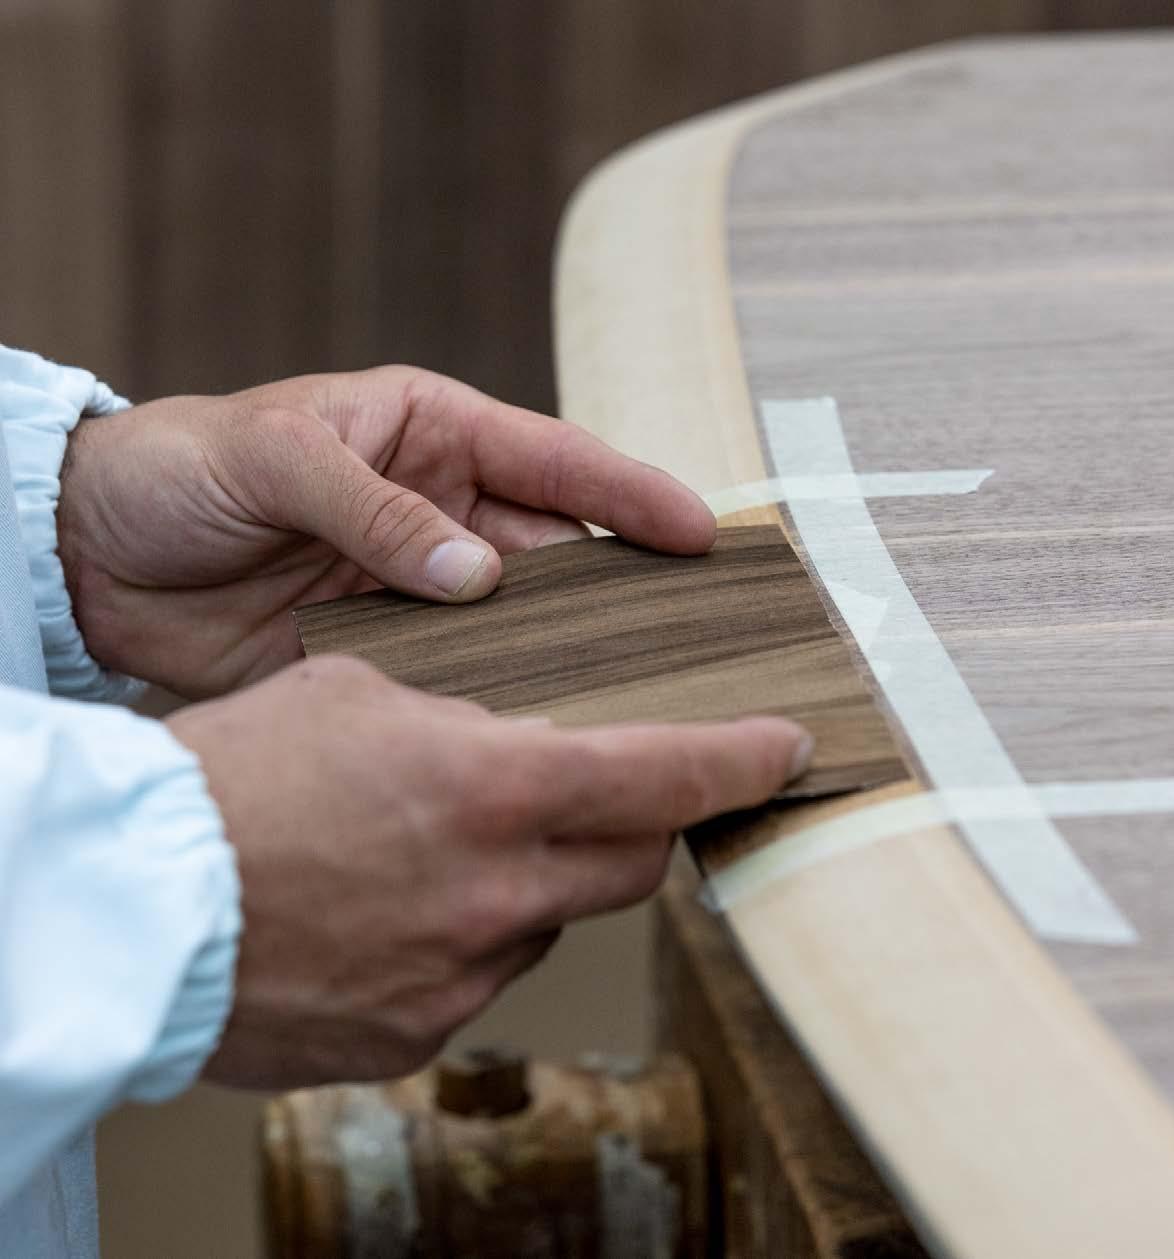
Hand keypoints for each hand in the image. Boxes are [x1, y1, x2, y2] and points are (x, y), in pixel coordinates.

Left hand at [59, 366, 715, 697]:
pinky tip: (543, 726)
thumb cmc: (178, 468)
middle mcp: (442, 513)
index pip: (556, 463)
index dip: (633, 496)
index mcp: (431, 437)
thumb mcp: (272, 457)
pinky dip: (503, 697)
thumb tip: (472, 573)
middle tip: (699, 631)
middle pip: (561, 553)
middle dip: (629, 587)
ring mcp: (420, 586)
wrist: (90, 556)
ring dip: (574, 652)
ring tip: (643, 689)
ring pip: (525, 622)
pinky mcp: (388, 649)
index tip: (700, 533)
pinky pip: (464, 673)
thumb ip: (374, 508)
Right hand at [169, 655, 811, 1088]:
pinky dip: (472, 935)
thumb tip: (512, 743)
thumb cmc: (232, 781)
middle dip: (643, 824)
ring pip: (553, 921)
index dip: (740, 759)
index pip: (663, 774)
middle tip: (614, 794)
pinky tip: (403, 909)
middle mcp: (497, 892)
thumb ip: (461, 721)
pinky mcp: (418, 1034)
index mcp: (492, 789)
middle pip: (634, 861)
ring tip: (449, 848)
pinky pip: (482, 976)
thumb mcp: (359, 697)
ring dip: (534, 880)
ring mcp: (462, 975)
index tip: (786, 748)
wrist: (130, 903)